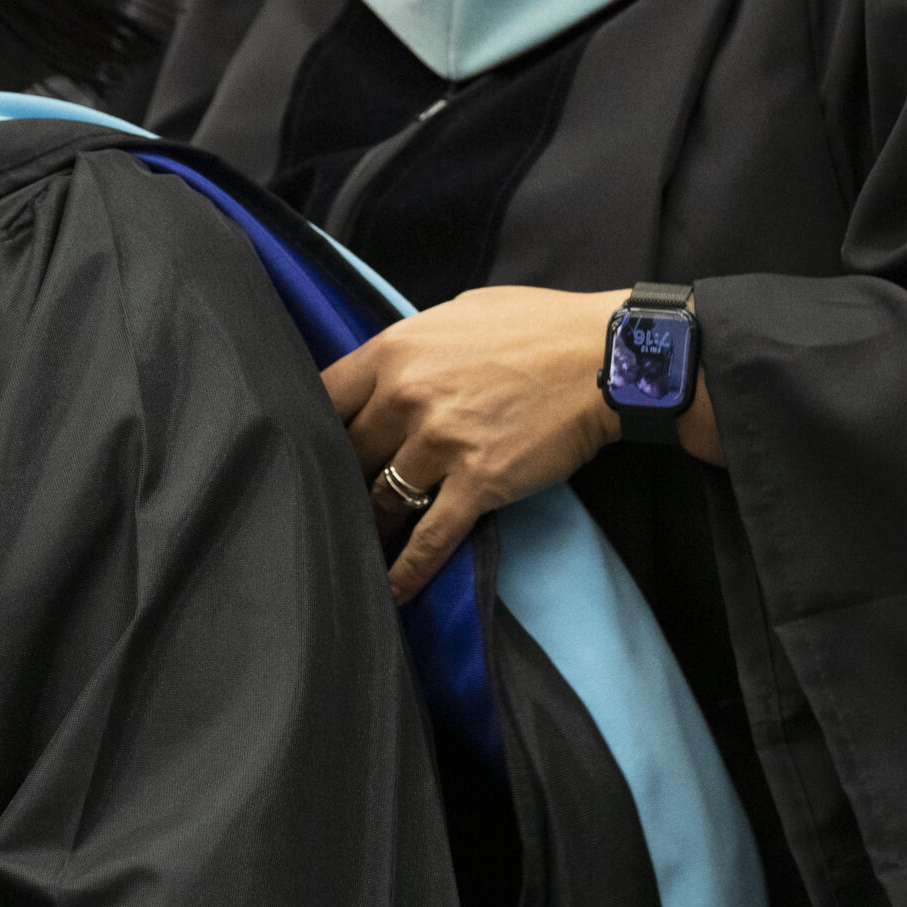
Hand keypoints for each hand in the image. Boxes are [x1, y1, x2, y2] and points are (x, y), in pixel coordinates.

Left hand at [324, 285, 722, 599]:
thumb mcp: (456, 314)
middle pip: (344, 453)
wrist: (604, 358)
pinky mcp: (478, 484)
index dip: (306, 425)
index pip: (322, 395)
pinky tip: (387, 593)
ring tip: (352, 547)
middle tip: (325, 502)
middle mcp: (407, 397)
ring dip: (367, 526)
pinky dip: (405, 571)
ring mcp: (441, 443)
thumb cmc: (534, 326)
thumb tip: (383, 371)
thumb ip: (409, 345)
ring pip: (380, 499)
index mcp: (394, 350)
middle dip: (335, 480)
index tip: (301, 447)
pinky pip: (429, 538)